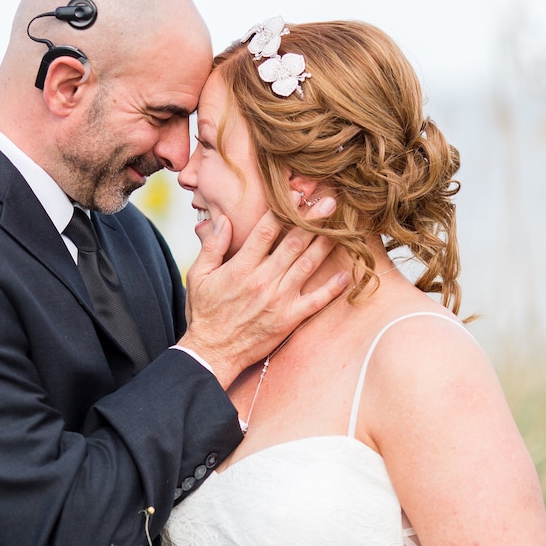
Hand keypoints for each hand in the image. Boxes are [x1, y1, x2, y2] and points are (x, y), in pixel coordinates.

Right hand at [179, 202, 346, 388]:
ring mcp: (279, 300)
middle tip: (331, 201)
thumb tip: (223, 219)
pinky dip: (333, 287)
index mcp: (241, 267)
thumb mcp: (198, 276)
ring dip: (326, 243)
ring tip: (342, 226)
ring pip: (308, 265)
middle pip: (294, 242)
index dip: (285, 209)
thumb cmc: (204, 313)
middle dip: (314, 220)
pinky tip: (347, 274)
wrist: (212, 352)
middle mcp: (263, 280)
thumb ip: (212, 246)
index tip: (299, 194)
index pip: (267, 230)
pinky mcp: (289, 319)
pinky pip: (316, 301)